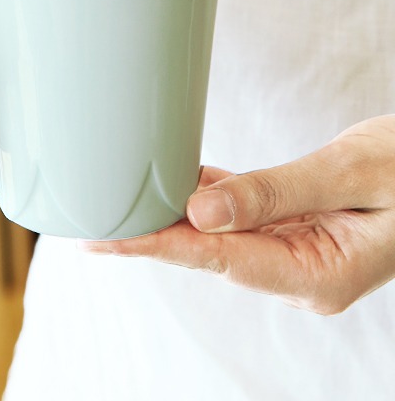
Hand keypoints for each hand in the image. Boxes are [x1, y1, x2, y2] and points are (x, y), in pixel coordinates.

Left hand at [80, 115, 394, 314]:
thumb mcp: (351, 174)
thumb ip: (276, 193)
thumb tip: (199, 210)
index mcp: (319, 271)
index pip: (217, 258)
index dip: (155, 246)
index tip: (104, 240)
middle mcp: (301, 271)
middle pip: (210, 250)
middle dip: (151, 235)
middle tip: (92, 220)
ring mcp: (298, 251)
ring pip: (221, 233)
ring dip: (172, 216)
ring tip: (120, 203)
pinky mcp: (296, 229)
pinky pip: (242, 214)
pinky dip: (206, 196)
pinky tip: (174, 180)